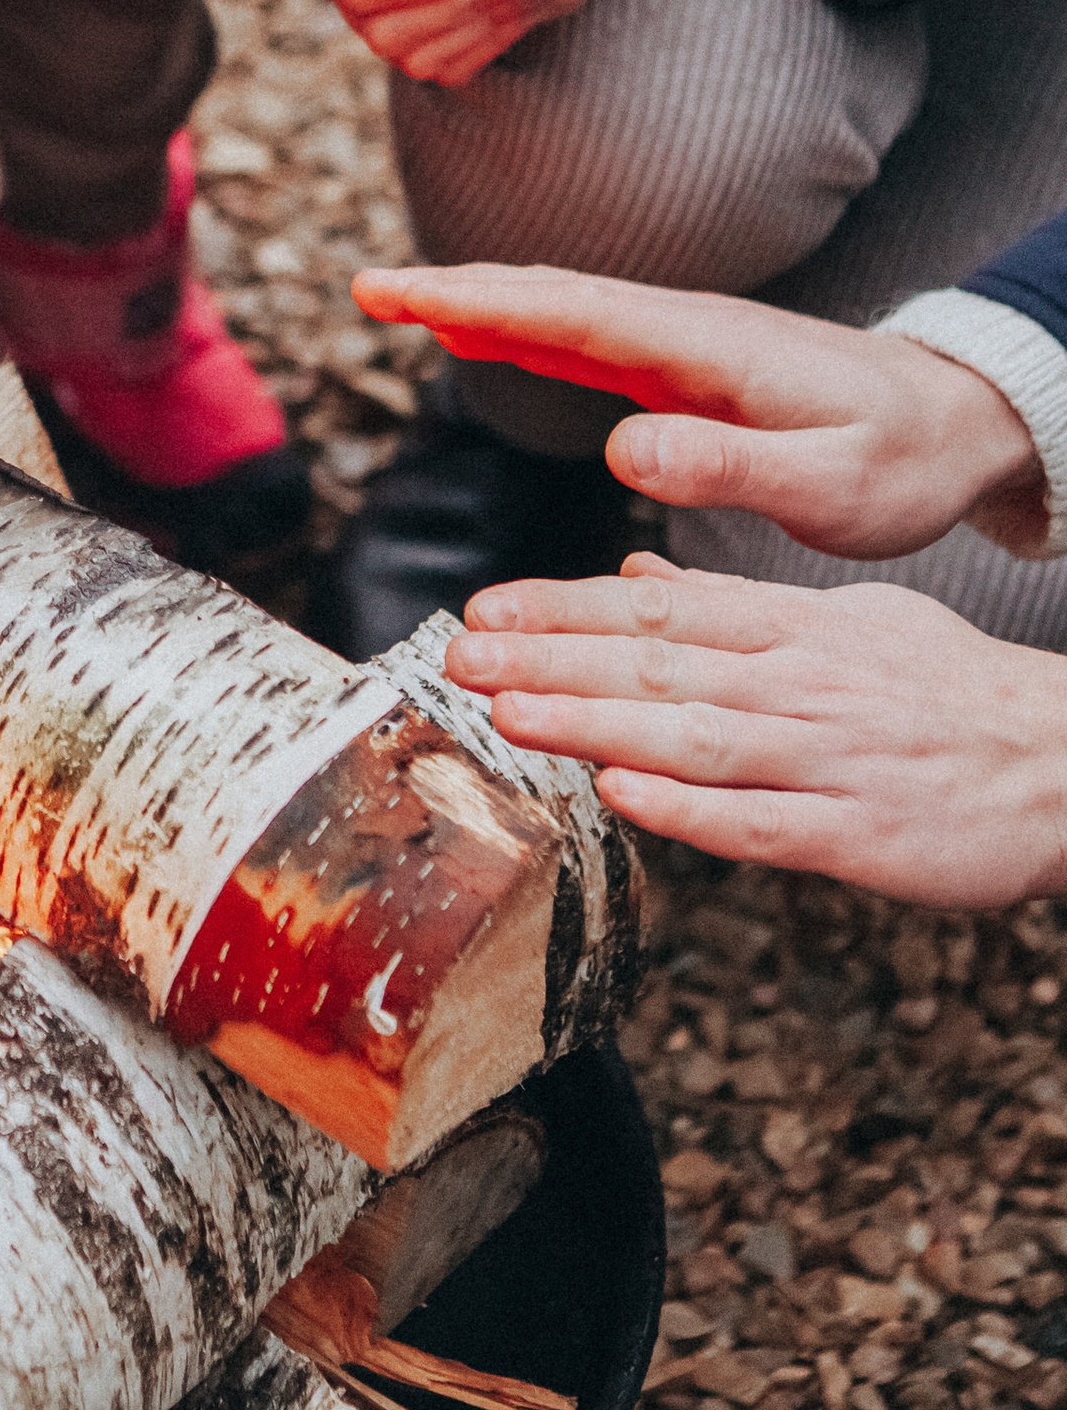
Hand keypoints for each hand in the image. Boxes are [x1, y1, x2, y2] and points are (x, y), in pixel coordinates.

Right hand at [353, 262, 1041, 557]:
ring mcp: (675, 344)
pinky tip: (471, 334)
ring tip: (390, 301)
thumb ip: (729, 463)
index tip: (399, 293)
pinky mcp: (677, 368)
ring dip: (471, 302)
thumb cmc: (901, 461)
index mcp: (703, 347)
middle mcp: (679, 329)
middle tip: (364, 288)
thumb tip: (624, 445)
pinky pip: (579, 339)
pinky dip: (514, 329)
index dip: (477, 300)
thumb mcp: (829, 484)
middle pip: (546, 296)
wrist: (959, 425)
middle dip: (450, 288)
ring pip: (555, 311)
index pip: (570, 311)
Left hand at [447, 554, 1066, 906]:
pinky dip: (688, 810)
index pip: (658, 607)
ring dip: (593, 725)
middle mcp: (801, 684)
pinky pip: (760, 823)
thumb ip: (735, 601)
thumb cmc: (947, 688)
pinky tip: (619, 795)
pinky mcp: (860, 834)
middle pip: (657, 664)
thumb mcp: (846, 617)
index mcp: (794, 626)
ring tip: (507, 713)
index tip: (487, 607)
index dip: (563, 606)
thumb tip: (637, 574)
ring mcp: (829, 758)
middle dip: (549, 659)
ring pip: (693, 737)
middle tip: (462, 654)